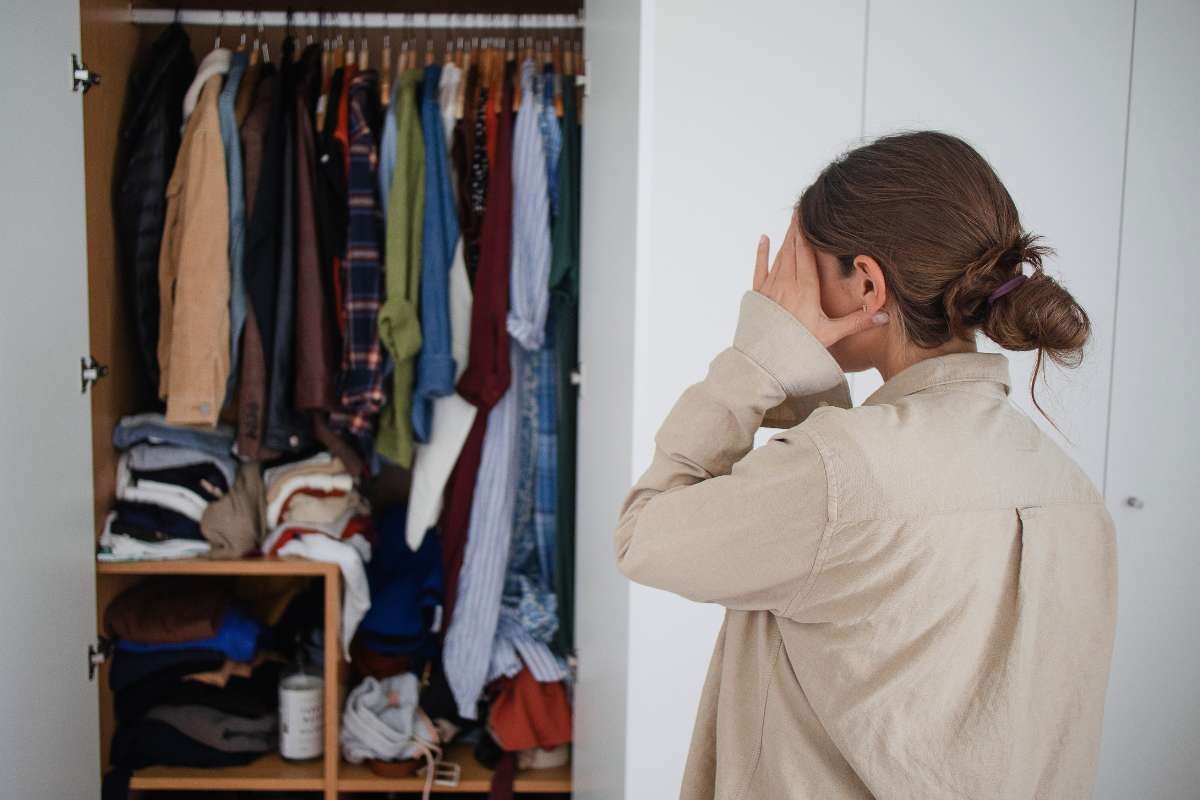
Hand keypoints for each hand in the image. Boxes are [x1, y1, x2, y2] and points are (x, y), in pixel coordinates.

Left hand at [753, 213, 888, 347]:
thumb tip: (885, 314)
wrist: (765, 363)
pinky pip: (759, 269)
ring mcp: (770, 289)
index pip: (807, 254)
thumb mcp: (831, 335)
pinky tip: (763, 239)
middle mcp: (786, 284)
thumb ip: (858, 322)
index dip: (808, 233)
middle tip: (802, 207)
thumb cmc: (799, 349)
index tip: (810, 214)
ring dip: (785, 238)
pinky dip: (761, 253)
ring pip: (779, 256)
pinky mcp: (758, 297)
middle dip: (798, 228)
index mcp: (805, 290)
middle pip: (792, 249)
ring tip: (792, 220)